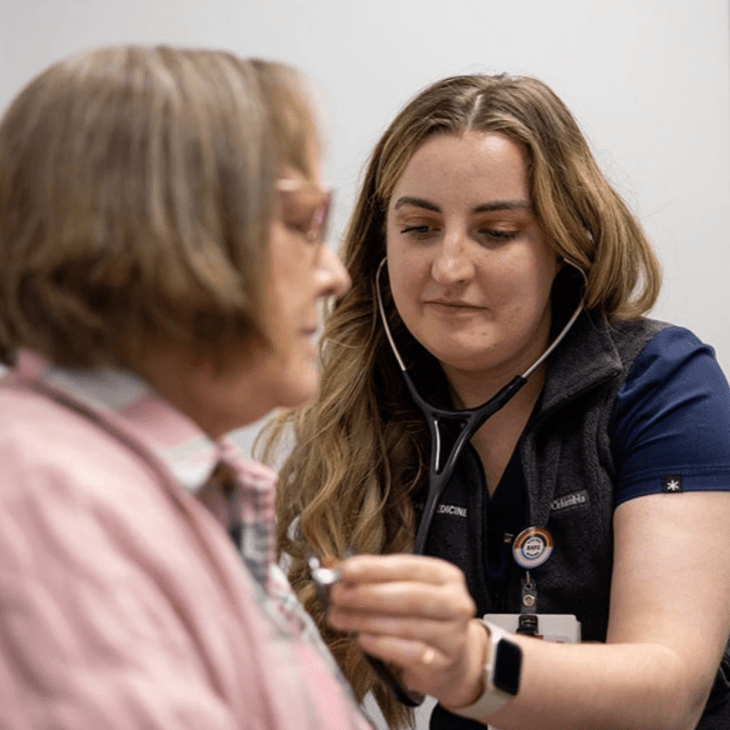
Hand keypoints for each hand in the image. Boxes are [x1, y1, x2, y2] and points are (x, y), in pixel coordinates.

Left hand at [326, 553, 487, 706]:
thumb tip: (335, 569)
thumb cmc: (422, 617)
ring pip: (406, 625)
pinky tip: (362, 638)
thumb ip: (375, 579)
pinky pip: (410, 653)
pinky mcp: (443, 663)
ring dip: (366, 620)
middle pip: (409, 596)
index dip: (374, 567)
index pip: (408, 566)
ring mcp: (453, 635)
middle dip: (368, 594)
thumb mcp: (407, 590)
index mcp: (446, 576)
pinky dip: (382, 644)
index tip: (345, 570)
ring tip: (340, 617)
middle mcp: (455, 603)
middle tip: (338, 595)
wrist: (452, 660)